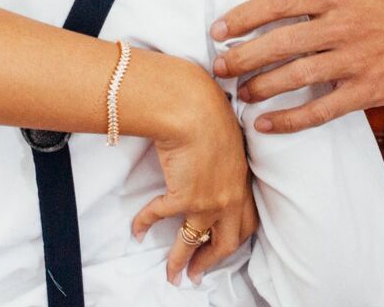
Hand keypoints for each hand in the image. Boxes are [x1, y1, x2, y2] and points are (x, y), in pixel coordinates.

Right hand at [130, 68, 257, 284]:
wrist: (193, 107)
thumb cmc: (208, 111)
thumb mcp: (226, 138)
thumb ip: (222, 157)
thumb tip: (208, 162)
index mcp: (242, 181)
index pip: (245, 221)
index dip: (233, 240)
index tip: (221, 249)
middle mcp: (230, 196)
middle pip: (225, 242)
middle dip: (210, 261)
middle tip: (197, 274)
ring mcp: (208, 200)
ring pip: (193, 240)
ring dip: (180, 260)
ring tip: (171, 274)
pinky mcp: (183, 197)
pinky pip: (160, 216)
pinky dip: (146, 223)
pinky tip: (138, 230)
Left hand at [210, 0, 383, 132]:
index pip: (277, 2)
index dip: (242, 17)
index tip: (217, 30)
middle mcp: (341, 25)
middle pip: (281, 42)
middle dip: (244, 57)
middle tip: (219, 68)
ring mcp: (355, 59)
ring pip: (298, 76)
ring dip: (262, 87)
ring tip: (240, 93)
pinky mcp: (367, 90)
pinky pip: (322, 110)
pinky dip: (291, 119)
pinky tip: (266, 123)